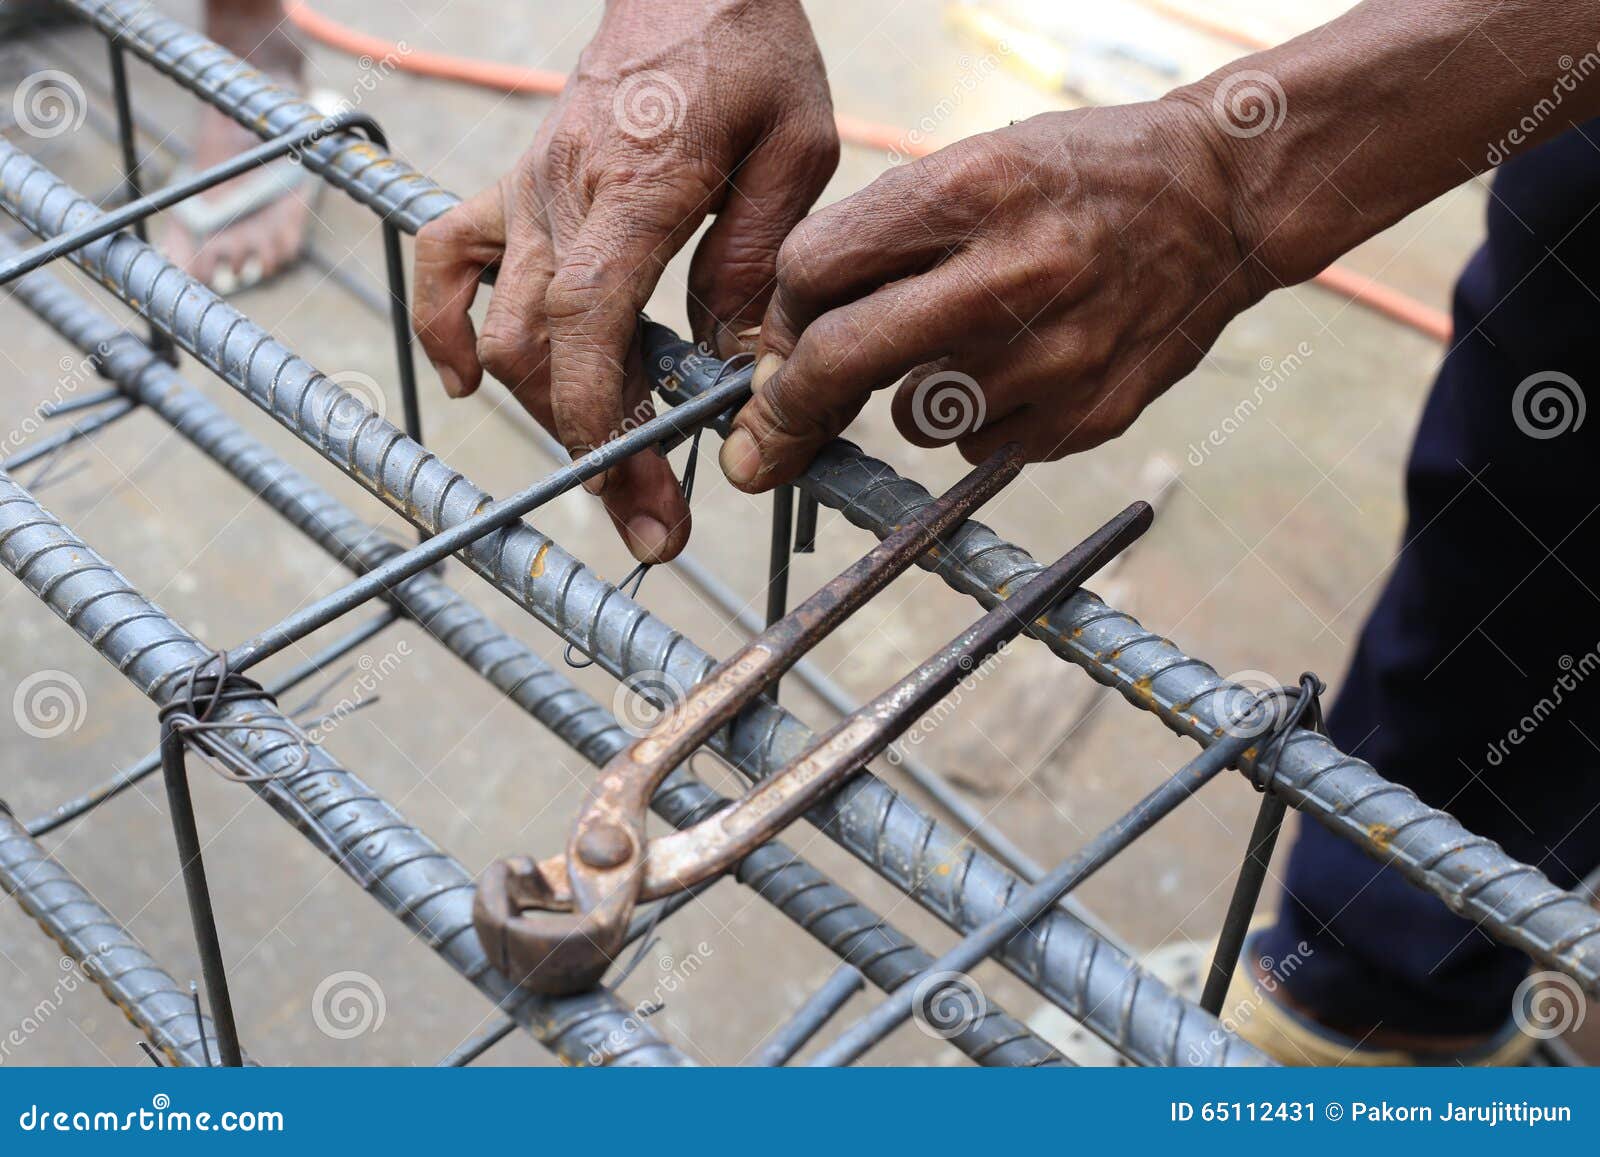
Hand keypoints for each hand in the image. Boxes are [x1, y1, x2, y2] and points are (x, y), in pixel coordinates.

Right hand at [413, 0, 836, 561]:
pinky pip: (447, 257)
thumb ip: (756, 260)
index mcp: (633, 186)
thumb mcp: (796, 151)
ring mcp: (527, 190)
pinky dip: (446, 326)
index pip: (584, 319)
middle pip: (539, 348)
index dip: (597, 416)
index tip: (635, 493)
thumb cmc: (751, 53)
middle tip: (656, 524)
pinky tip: (475, 385)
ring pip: (496, 328)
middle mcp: (560, 194)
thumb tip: (732, 363)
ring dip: (545, 412)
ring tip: (611, 473)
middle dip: (593, 450)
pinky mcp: (516, 185)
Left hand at [719, 101, 1260, 488]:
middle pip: (843, 358)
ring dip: (911, 398)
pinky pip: (979, 447)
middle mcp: (1011, 271)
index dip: (782, 317)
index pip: (817, 268)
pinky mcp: (1086, 414)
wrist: (1221, 200)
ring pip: (912, 417)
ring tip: (972, 345)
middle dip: (786, 409)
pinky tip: (1027, 368)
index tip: (777, 348)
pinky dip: (979, 422)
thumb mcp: (978, 162)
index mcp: (971, 189)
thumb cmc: (1080, 178)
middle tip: (763, 440)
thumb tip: (792, 340)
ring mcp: (1054, 353)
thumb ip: (885, 238)